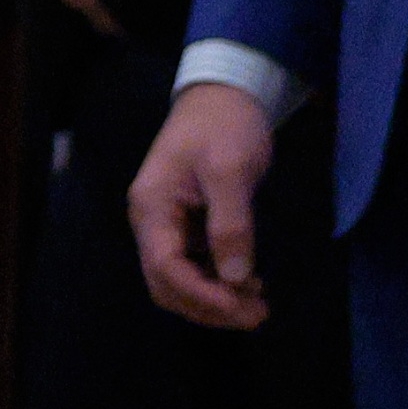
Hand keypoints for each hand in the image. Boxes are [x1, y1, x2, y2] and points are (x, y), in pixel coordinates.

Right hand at [133, 79, 281, 330]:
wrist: (224, 93)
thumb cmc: (225, 125)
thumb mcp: (231, 170)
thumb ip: (231, 225)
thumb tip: (236, 279)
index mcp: (152, 207)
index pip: (165, 268)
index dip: (202, 296)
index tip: (243, 308)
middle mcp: (150, 222)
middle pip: (166, 284)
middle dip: (208, 307)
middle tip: (257, 315)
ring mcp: (165, 224)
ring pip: (178, 281)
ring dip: (214, 300)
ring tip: (257, 304)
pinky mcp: (184, 224)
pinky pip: (192, 266)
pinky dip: (217, 283)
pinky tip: (247, 283)